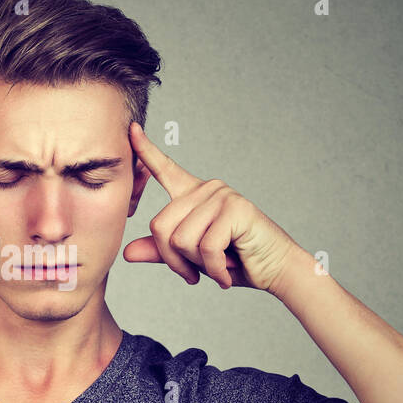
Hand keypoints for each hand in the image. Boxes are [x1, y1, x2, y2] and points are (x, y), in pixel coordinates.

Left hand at [123, 122, 301, 294]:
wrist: (276, 270)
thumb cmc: (234, 261)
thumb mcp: (191, 258)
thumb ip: (161, 252)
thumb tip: (127, 253)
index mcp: (193, 195)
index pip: (165, 169)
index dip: (147, 151)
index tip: (132, 129)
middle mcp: (207, 189)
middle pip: (161, 226)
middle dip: (174, 260)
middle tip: (194, 274)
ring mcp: (222, 196)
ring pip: (181, 239)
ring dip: (197, 266)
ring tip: (217, 268)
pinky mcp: (236, 209)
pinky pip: (206, 248)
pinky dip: (214, 270)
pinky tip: (227, 273)